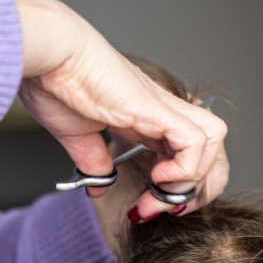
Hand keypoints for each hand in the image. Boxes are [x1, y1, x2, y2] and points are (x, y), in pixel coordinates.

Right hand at [8, 0, 228, 210]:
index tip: (145, 207)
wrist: (48, 56)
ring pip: (213, 143)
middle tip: (157, 207)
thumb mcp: (77, 136)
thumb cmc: (55, 82)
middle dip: (192, 190)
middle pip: (211, 152)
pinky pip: (197, 141)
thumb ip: (93, 160)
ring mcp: (163, 109)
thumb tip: (98, 185)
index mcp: (146, 120)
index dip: (175, 190)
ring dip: (192, 179)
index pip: (186, 158)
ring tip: (159, 190)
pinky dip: (186, 167)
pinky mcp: (157, 108)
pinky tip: (158, 176)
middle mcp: (162, 114)